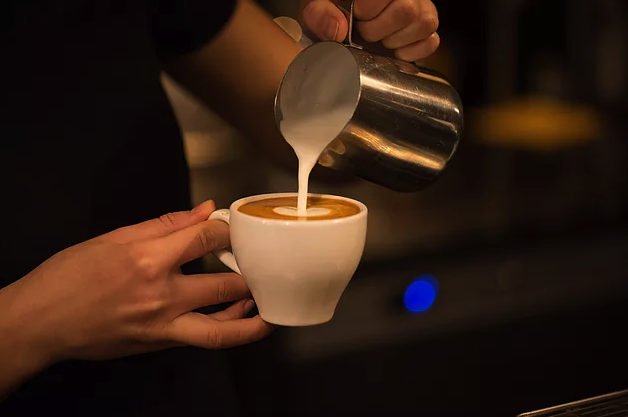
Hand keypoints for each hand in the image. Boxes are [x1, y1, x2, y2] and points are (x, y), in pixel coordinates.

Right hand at [0, 200, 272, 367]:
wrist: (41, 322)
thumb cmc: (69, 277)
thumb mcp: (114, 238)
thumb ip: (167, 225)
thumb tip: (204, 211)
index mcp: (148, 259)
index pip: (206, 239)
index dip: (226, 230)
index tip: (232, 228)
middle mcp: (160, 295)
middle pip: (224, 284)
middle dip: (249, 272)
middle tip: (262, 264)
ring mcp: (161, 325)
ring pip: (221, 328)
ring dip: (252, 318)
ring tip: (267, 306)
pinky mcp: (159, 344)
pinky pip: (202, 339)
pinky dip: (226, 329)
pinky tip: (237, 317)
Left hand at [302, 0, 439, 60]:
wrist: (345, 17)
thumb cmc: (332, 7)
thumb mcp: (316, 4)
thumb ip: (319, 11)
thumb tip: (337, 30)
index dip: (368, 9)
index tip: (355, 16)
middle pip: (407, 11)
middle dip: (378, 30)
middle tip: (363, 32)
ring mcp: (421, 10)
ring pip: (424, 24)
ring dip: (395, 40)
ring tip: (378, 40)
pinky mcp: (426, 31)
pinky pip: (431, 42)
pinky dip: (411, 52)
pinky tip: (393, 50)